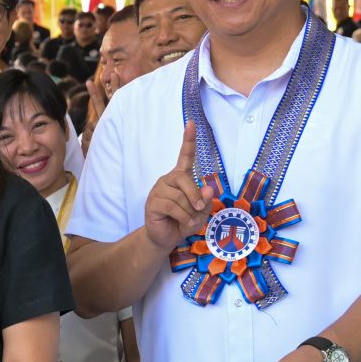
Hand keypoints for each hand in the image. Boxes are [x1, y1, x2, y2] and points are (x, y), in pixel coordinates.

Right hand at [141, 123, 216, 250]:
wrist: (166, 238)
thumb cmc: (184, 221)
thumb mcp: (201, 212)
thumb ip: (206, 200)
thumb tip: (208, 188)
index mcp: (180, 177)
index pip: (185, 155)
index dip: (188, 140)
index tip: (191, 123)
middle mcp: (168, 180)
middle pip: (185, 179)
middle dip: (195, 196)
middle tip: (200, 209)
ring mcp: (158, 190)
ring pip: (180, 196)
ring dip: (190, 211)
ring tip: (188, 220)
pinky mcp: (152, 202)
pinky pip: (172, 206)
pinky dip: (183, 216)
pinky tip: (183, 222)